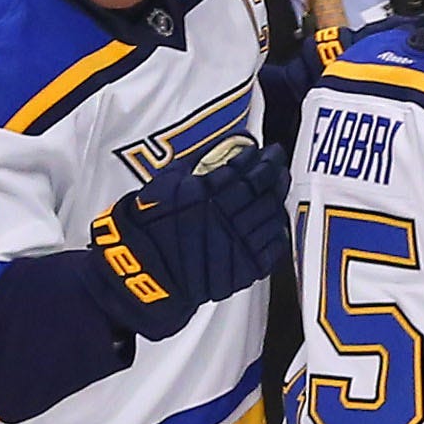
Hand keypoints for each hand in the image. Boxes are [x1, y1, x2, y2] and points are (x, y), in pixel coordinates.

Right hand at [86, 138, 288, 338]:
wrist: (145, 273)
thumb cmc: (148, 232)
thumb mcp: (161, 187)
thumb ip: (189, 167)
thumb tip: (207, 154)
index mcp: (206, 194)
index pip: (244, 168)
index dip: (259, 157)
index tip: (265, 150)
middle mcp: (226, 216)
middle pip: (263, 188)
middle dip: (274, 171)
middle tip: (277, 163)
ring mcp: (238, 243)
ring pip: (272, 214)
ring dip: (278, 198)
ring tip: (278, 188)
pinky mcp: (245, 267)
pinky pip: (273, 246)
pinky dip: (278, 231)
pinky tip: (276, 222)